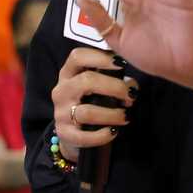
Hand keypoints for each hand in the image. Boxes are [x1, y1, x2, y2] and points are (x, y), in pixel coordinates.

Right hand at [51, 46, 138, 161]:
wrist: (74, 133)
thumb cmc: (91, 102)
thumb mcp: (96, 85)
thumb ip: (112, 78)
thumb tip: (131, 85)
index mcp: (69, 73)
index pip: (77, 56)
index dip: (100, 57)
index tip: (122, 63)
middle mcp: (62, 90)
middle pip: (86, 81)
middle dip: (114, 87)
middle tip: (131, 95)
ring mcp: (61, 113)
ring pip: (87, 112)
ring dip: (112, 114)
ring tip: (126, 116)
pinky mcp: (65, 134)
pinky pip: (85, 136)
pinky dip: (103, 135)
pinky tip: (113, 132)